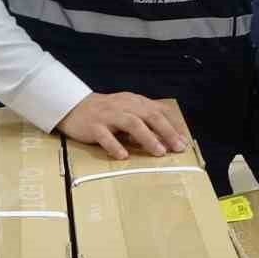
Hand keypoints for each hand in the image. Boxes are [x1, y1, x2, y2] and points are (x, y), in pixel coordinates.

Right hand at [57, 92, 189, 159]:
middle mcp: (125, 106)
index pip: (159, 111)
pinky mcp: (94, 126)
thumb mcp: (128, 110)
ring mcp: (109, 115)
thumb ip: (145, 120)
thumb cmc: (106, 112)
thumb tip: (167, 137)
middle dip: (167, 132)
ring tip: (159, 152)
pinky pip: (105, 136)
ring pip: (132, 123)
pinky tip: (123, 156)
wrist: (74, 106)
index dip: (173, 125)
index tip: (184, 141)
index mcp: (135, 102)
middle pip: (150, 116)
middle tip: (177, 147)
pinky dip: (115, 146)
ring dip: (148, 138)